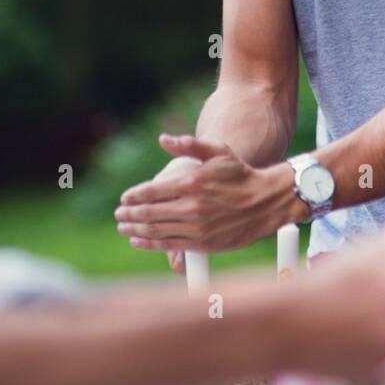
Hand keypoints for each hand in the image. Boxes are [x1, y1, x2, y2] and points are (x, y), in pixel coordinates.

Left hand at [115, 134, 300, 254]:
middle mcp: (191, 207)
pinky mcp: (202, 244)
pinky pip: (169, 245)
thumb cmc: (239, 174)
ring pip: (156, 231)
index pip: (152, 191)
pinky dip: (150, 244)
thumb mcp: (217, 151)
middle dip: (129, 214)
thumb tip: (163, 139)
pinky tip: (139, 240)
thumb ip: (189, 144)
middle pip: (149, 213)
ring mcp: (196, 228)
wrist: (266, 202)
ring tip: (124, 227)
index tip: (124, 198)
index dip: (133, 196)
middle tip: (118, 214)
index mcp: (191, 183)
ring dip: (135, 230)